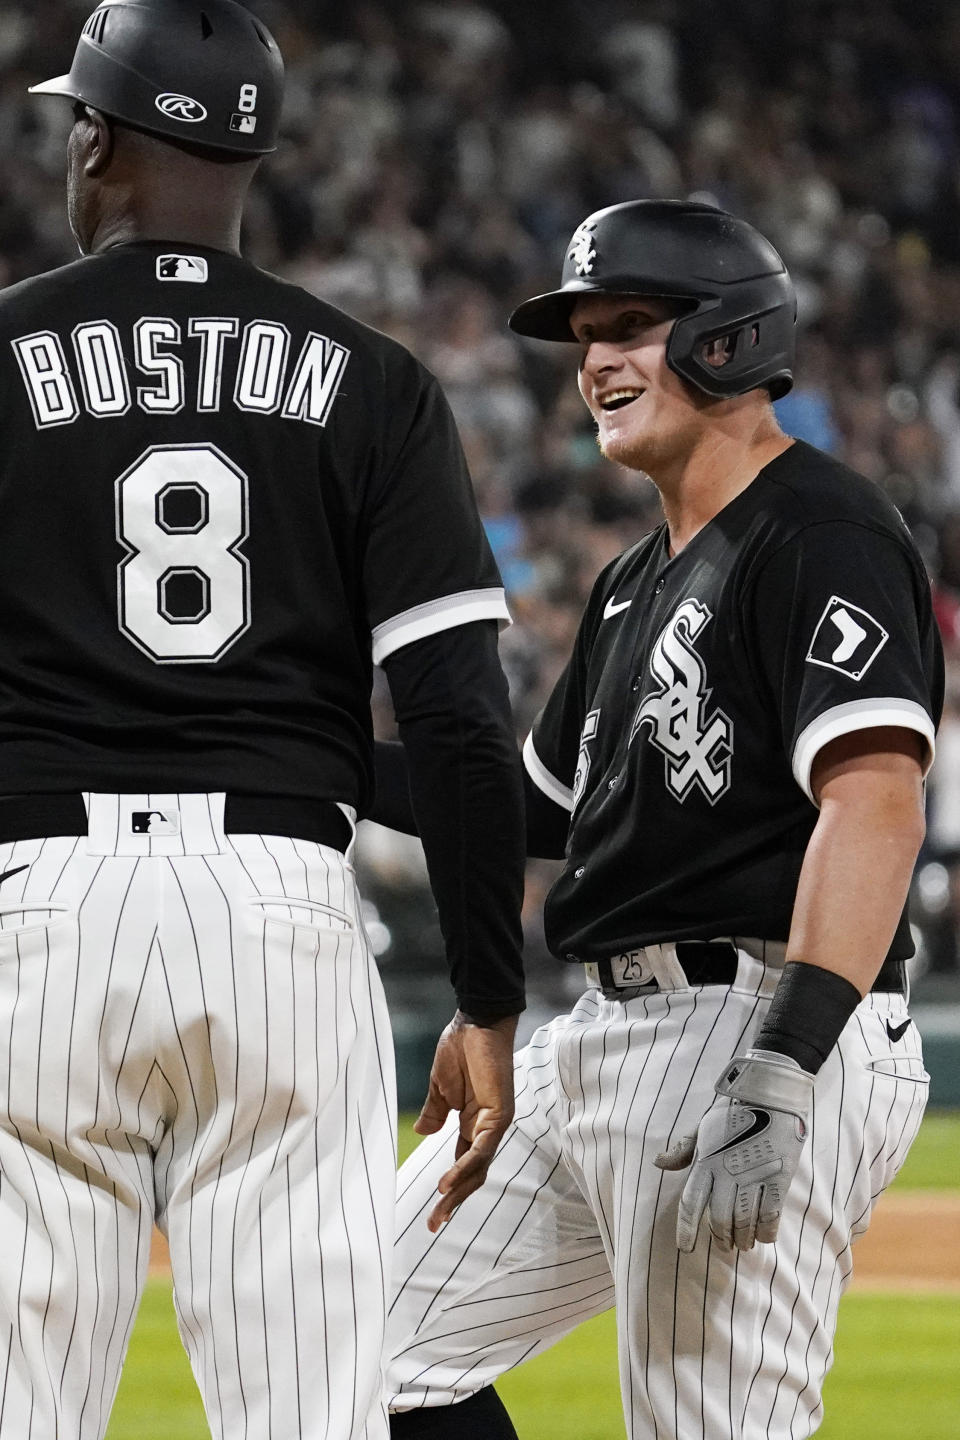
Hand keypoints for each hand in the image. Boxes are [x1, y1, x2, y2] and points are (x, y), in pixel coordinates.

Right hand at [415, 1010, 517, 1231]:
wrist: (475, 1022)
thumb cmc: (460, 1048)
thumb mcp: (439, 1087)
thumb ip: (434, 1112)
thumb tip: (423, 1134)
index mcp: (472, 1124)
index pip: (462, 1165)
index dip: (449, 1190)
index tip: (432, 1214)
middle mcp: (486, 1128)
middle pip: (472, 1174)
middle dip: (454, 1201)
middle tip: (434, 1225)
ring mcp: (495, 1123)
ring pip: (478, 1167)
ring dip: (458, 1190)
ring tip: (439, 1210)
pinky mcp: (499, 1114)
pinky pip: (480, 1149)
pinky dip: (464, 1167)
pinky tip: (447, 1183)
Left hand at [654, 1049, 813, 1251]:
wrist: (770, 1093)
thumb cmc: (733, 1110)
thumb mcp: (703, 1127)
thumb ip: (683, 1150)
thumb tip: (658, 1163)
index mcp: (706, 1161)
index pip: (690, 1204)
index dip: (687, 1230)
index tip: (685, 1248)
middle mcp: (727, 1173)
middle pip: (720, 1220)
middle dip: (721, 1238)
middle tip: (724, 1246)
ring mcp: (754, 1177)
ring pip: (745, 1222)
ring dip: (743, 1239)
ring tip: (743, 1245)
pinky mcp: (778, 1178)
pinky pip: (771, 1216)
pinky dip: (766, 1231)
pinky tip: (764, 1237)